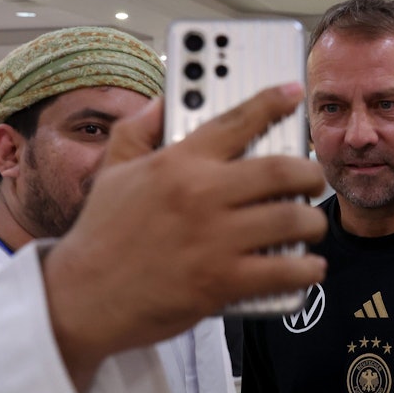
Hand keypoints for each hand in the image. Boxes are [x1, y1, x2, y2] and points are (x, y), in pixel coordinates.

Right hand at [43, 83, 328, 389]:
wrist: (81, 299)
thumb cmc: (100, 237)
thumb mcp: (112, 173)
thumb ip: (137, 131)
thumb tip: (160, 101)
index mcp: (177, 163)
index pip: (236, 121)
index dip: (272, 102)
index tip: (294, 93)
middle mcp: (200, 194)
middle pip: (282, 170)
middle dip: (310, 173)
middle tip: (313, 180)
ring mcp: (214, 239)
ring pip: (292, 219)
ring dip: (312, 222)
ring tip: (309, 225)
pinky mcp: (222, 281)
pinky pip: (284, 270)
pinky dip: (306, 270)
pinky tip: (308, 268)